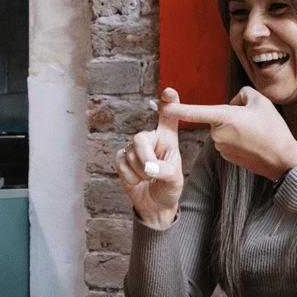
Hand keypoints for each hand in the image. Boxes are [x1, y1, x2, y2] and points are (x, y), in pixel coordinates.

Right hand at [115, 88, 184, 228]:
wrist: (155, 204)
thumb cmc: (169, 188)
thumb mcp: (175, 181)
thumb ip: (166, 171)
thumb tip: (150, 168)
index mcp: (168, 139)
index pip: (169, 117)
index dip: (169, 103)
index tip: (169, 92)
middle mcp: (151, 139)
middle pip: (140, 138)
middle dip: (145, 159)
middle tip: (152, 173)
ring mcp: (135, 148)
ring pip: (131, 154)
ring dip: (140, 173)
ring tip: (148, 178)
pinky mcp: (122, 158)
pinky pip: (121, 163)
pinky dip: (130, 176)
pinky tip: (137, 180)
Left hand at [159, 87, 296, 180]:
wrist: (282, 160)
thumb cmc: (273, 130)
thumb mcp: (261, 101)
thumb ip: (242, 94)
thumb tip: (233, 102)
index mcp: (223, 117)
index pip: (192, 111)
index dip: (173, 106)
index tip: (157, 103)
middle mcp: (217, 133)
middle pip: (218, 115)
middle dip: (231, 114)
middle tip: (254, 120)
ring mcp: (220, 147)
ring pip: (223, 128)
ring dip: (235, 127)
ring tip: (256, 133)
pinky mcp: (226, 157)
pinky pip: (227, 140)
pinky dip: (238, 139)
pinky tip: (253, 143)